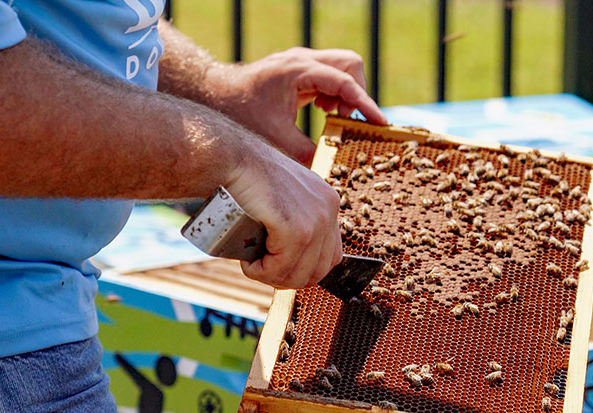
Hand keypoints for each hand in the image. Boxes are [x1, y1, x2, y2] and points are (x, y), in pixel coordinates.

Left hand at [205, 47, 386, 164]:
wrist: (214, 95)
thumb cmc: (240, 113)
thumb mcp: (274, 139)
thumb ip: (304, 153)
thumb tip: (328, 172)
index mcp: (298, 71)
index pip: (344, 83)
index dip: (365, 104)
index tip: (379, 123)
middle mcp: (303, 60)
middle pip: (350, 65)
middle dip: (357, 93)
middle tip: (346, 120)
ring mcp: (302, 63)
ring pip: (342, 68)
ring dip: (345, 94)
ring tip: (332, 117)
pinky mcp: (300, 71)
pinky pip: (329, 76)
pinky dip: (334, 94)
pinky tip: (321, 112)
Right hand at [224, 139, 342, 288]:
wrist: (230, 158)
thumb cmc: (247, 178)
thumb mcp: (282, 199)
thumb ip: (295, 221)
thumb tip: (292, 264)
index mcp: (328, 202)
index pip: (330, 256)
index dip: (303, 269)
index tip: (278, 267)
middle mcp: (329, 209)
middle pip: (318, 270)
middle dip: (287, 277)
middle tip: (261, 269)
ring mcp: (316, 219)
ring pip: (298, 274)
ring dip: (270, 277)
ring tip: (252, 265)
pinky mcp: (297, 229)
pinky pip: (280, 268)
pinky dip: (261, 272)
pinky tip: (248, 263)